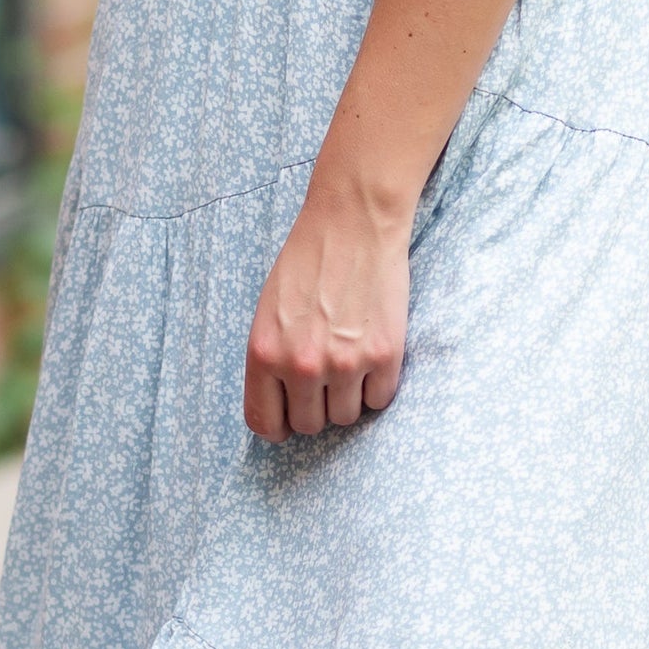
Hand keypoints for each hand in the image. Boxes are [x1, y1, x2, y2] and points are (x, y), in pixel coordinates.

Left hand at [243, 182, 410, 441]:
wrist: (354, 220)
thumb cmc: (307, 259)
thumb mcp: (268, 311)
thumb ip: (271, 358)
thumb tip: (282, 403)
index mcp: (264, 354)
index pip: (265, 422)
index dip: (279, 427)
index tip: (289, 420)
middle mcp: (302, 365)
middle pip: (310, 425)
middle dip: (317, 408)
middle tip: (326, 381)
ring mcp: (345, 363)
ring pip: (347, 417)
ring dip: (349, 397)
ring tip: (350, 361)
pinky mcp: (384, 355)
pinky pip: (380, 400)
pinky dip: (378, 385)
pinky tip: (373, 355)